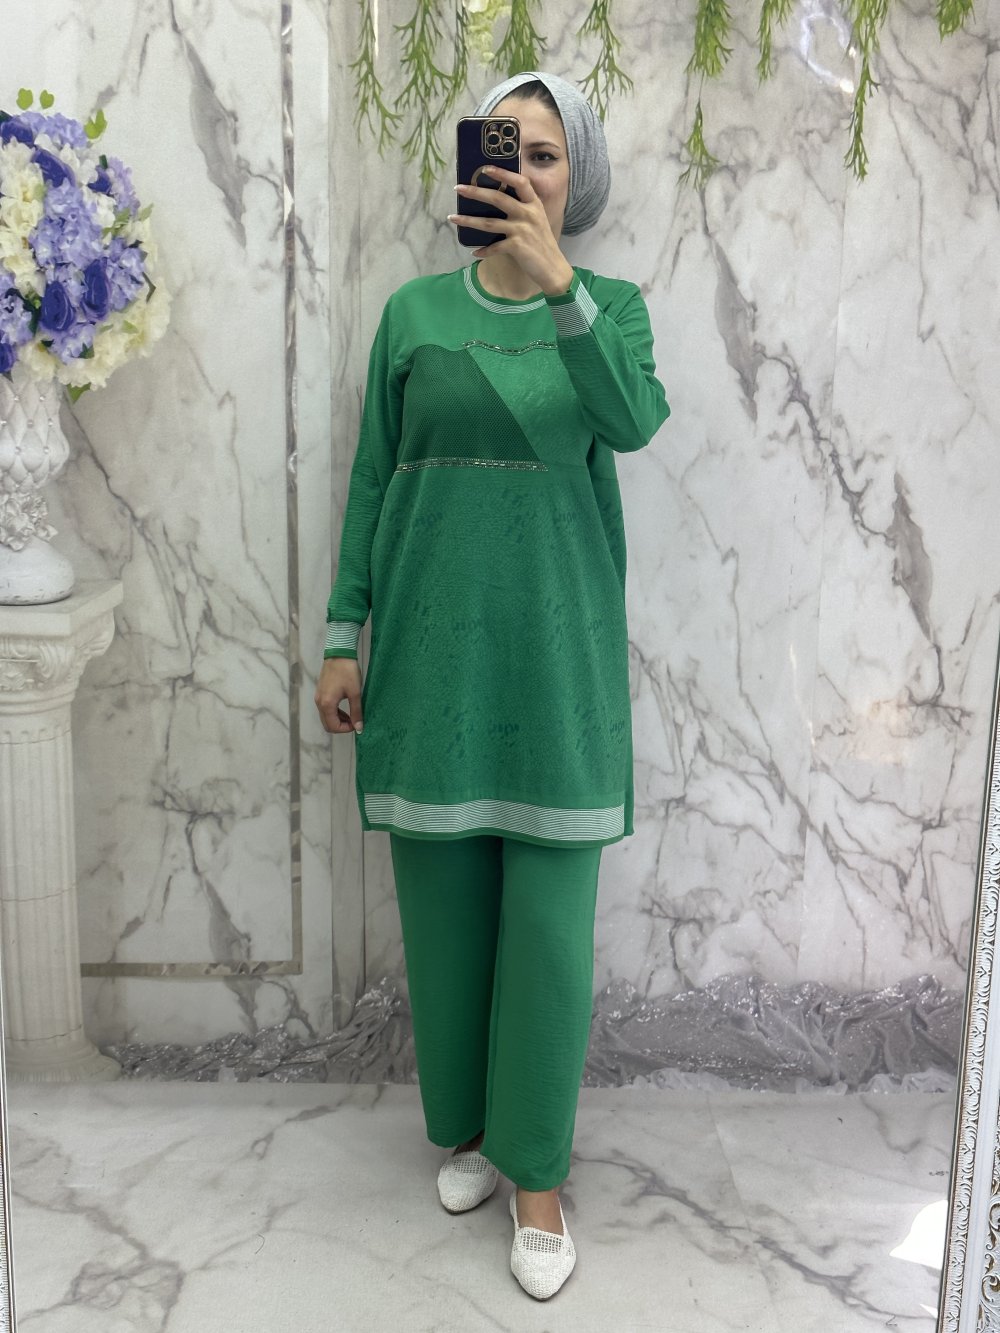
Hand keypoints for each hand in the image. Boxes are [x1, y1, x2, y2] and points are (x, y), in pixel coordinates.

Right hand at [315, 656, 363, 733]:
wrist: (339, 654)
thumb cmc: (348, 672)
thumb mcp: (355, 693)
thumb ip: (356, 712)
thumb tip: (359, 728)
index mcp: (327, 704)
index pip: (333, 726)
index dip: (346, 729)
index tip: (357, 723)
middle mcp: (319, 703)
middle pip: (327, 724)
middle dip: (341, 726)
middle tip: (354, 720)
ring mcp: (318, 697)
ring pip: (326, 717)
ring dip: (338, 719)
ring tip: (351, 714)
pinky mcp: (320, 692)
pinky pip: (325, 709)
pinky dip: (334, 713)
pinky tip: (345, 707)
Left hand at [448, 165, 573, 296]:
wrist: (553, 269)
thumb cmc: (542, 244)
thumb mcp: (537, 221)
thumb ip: (523, 210)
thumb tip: (497, 201)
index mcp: (534, 204)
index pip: (520, 182)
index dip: (503, 173)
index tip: (485, 168)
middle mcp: (528, 214)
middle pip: (498, 198)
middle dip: (476, 192)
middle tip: (458, 188)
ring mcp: (522, 230)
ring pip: (489, 223)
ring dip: (468, 220)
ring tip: (453, 218)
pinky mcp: (517, 247)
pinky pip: (494, 247)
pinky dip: (483, 251)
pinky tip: (474, 252)